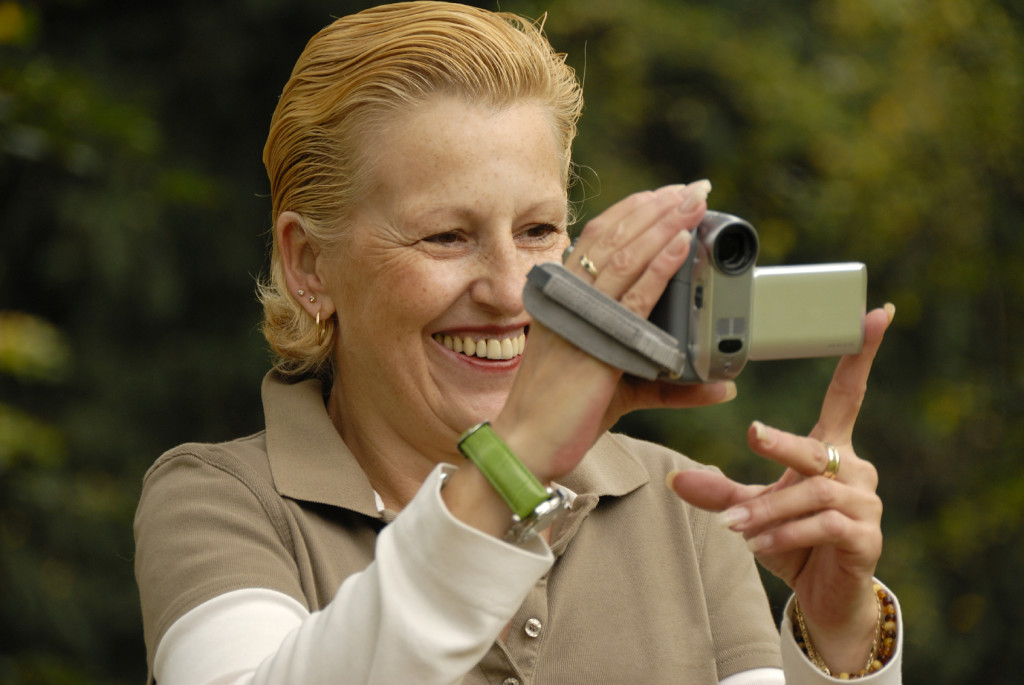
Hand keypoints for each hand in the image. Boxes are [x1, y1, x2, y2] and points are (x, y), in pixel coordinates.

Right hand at [494, 180, 734, 482]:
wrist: (528, 445)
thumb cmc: (564, 414)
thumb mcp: (622, 389)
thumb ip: (671, 383)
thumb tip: (723, 387)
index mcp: (565, 301)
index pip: (598, 242)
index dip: (632, 214)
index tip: (665, 195)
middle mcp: (569, 301)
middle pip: (615, 239)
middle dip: (657, 208)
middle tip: (693, 188)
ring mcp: (580, 319)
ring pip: (626, 258)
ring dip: (663, 224)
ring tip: (694, 201)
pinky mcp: (596, 344)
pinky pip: (631, 297)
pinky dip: (658, 266)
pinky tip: (680, 242)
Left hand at [667, 303, 894, 672]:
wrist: (823, 598)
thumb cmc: (791, 541)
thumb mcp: (750, 510)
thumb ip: (719, 491)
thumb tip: (673, 477)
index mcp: (830, 449)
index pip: (847, 394)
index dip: (860, 355)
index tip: (876, 313)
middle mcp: (854, 468)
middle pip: (815, 447)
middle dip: (781, 444)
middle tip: (753, 435)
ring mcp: (865, 503)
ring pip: (813, 492)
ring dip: (769, 508)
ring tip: (735, 526)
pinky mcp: (866, 537)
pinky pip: (824, 526)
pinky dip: (785, 534)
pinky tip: (758, 544)